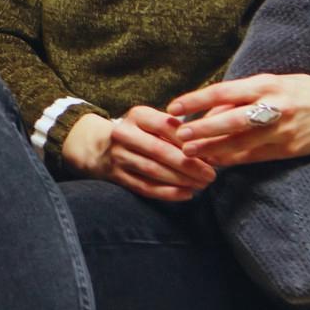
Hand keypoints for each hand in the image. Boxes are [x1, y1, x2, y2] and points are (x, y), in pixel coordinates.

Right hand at [62, 107, 216, 201]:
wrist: (99, 146)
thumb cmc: (139, 132)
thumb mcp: (151, 120)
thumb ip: (175, 129)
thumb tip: (207, 147)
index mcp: (137, 116)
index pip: (165, 125)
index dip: (188, 140)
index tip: (209, 152)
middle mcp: (124, 134)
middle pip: (159, 150)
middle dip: (188, 164)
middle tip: (211, 175)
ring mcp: (119, 156)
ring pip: (153, 171)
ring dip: (181, 180)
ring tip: (202, 185)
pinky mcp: (117, 176)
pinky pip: (145, 187)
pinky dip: (168, 193)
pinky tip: (186, 194)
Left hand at [168, 73, 309, 166]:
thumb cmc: (301, 90)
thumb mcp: (271, 82)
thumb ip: (241, 95)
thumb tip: (208, 110)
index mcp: (265, 85)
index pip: (223, 92)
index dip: (196, 100)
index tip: (174, 107)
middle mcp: (273, 107)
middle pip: (230, 120)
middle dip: (202, 130)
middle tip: (180, 137)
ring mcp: (282, 131)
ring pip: (240, 143)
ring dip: (213, 150)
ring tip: (191, 154)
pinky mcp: (288, 150)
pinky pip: (255, 157)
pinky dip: (234, 160)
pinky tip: (217, 162)